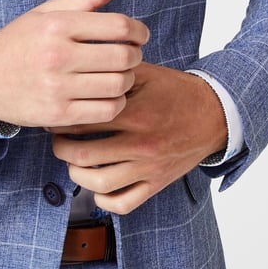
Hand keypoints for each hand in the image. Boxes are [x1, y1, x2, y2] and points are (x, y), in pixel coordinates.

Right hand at [0, 0, 148, 128]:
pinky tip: (108, 94)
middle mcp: (57, 55)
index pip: (117, 25)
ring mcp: (58, 87)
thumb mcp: (50, 11)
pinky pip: (106, 110)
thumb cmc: (23, 41)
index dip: (138, 30)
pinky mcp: (59, 114)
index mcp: (57, 25)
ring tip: (119, 75)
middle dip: (135, 56)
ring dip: (127, 80)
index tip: (140, 35)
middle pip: (122, 56)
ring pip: (118, 85)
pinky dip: (116, 102)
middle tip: (131, 56)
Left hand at [50, 62, 227, 213]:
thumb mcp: (145, 73)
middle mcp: (140, 143)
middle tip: (56, 138)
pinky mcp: (156, 184)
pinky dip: (104, 199)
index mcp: (135, 113)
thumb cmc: (175, 91)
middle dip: (61, 147)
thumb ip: (114, 70)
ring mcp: (148, 167)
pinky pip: (124, 203)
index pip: (85, 120)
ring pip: (100, 183)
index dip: (62, 117)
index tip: (55, 112)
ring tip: (71, 160)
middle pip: (84, 155)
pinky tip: (95, 186)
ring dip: (77, 173)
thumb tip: (80, 65)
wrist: (212, 115)